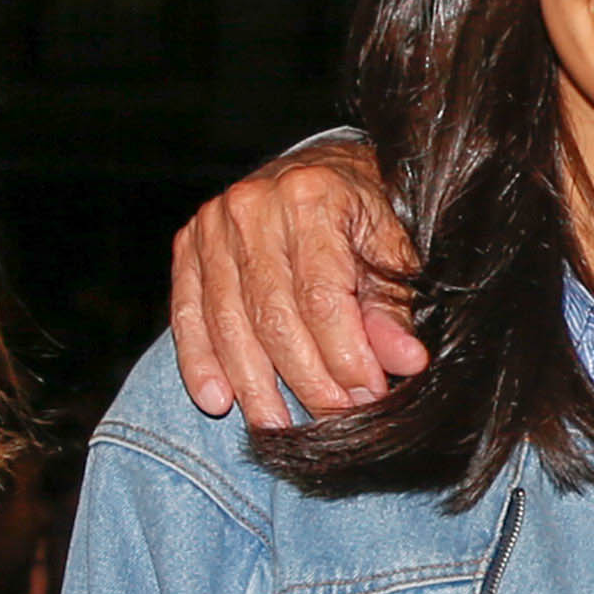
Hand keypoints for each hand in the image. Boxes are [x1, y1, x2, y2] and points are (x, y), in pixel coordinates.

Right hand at [168, 136, 425, 426]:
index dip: (345, 358)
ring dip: (253, 386)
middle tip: (334, 422)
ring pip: (228, 323)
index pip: (322, 299)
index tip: (368, 398)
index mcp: (312, 196)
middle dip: (306, 381)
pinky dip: (199, 361)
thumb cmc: (364, 209)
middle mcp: (253, 207)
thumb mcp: (391, 247)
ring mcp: (213, 225)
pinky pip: (188, 314)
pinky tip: (217, 400)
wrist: (322, 165)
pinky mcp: (188, 245)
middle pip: (273, 318)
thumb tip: (405, 362)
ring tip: (278, 427)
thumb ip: (393, 305)